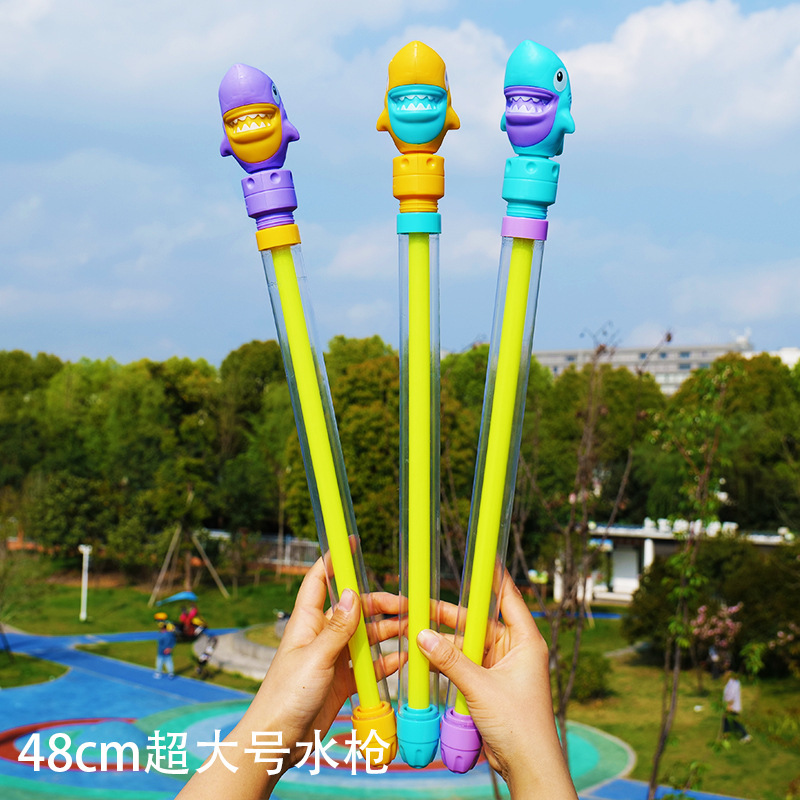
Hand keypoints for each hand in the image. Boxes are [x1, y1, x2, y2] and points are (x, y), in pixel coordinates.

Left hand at [176, 558, 399, 799]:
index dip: (333, 560)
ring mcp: (332, 658)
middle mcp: (320, 635)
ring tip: (412, 629)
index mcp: (306, 622)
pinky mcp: (342, 681)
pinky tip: (404, 659)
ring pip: (365, 636)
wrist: (276, 742)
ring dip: (388, 631)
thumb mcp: (315, 658)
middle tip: (406, 605)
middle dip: (379, 604)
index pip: (318, 580)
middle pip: (353, 609)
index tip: (351, 542)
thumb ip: (337, 628)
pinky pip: (369, 665)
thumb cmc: (285, 696)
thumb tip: (352, 594)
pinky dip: (386, 661)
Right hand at [418, 574, 576, 799]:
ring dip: (446, 641)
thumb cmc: (520, 725)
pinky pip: (466, 664)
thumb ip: (450, 660)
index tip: (481, 555)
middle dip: (452, 615)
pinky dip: (448, 661)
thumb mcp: (480, 688)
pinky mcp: (490, 684)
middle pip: (479, 622)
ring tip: (417, 629)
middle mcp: (515, 649)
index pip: (509, 597)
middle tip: (424, 602)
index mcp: (526, 641)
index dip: (494, 576)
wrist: (528, 766)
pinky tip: (426, 656)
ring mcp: (502, 667)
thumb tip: (422, 635)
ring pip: (469, 644)